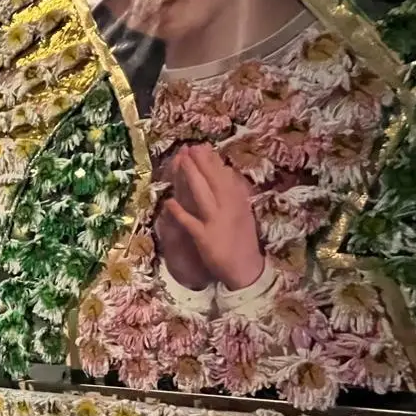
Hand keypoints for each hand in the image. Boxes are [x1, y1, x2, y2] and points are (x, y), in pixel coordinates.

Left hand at [164, 144, 264, 290]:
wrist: (247, 269)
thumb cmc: (242, 240)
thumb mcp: (243, 212)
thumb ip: (236, 192)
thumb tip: (226, 171)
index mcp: (239, 202)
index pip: (225, 177)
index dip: (212, 161)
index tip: (202, 147)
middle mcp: (229, 208)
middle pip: (213, 181)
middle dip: (201, 163)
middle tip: (189, 147)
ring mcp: (217, 222)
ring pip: (202, 195)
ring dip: (192, 177)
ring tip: (181, 162)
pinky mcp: (205, 237)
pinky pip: (190, 222)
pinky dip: (179, 212)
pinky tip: (169, 202)